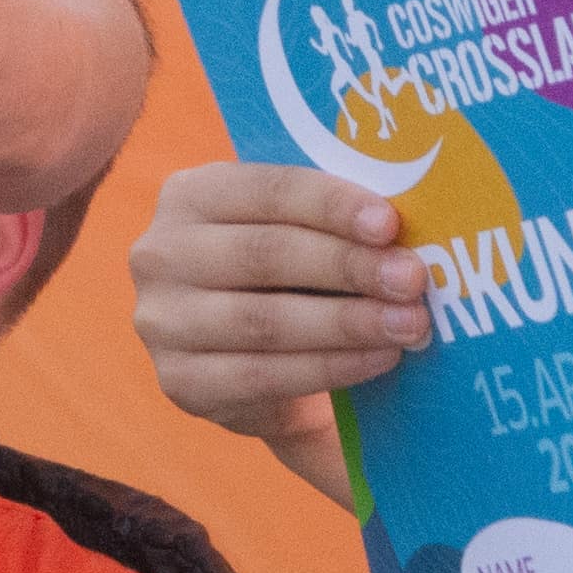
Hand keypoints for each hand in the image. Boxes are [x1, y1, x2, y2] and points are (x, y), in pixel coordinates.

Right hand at [124, 160, 423, 450]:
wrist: (249, 362)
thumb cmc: (287, 277)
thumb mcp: (293, 233)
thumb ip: (329, 220)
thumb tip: (401, 229)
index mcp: (190, 195)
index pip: (266, 190)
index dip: (331, 204)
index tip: (389, 223)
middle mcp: (160, 253)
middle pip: (266, 255)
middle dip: (348, 266)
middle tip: (412, 278)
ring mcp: (162, 321)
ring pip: (266, 321)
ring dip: (348, 323)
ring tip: (409, 324)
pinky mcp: (181, 382)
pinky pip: (264, 376)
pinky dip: (331, 367)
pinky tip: (379, 358)